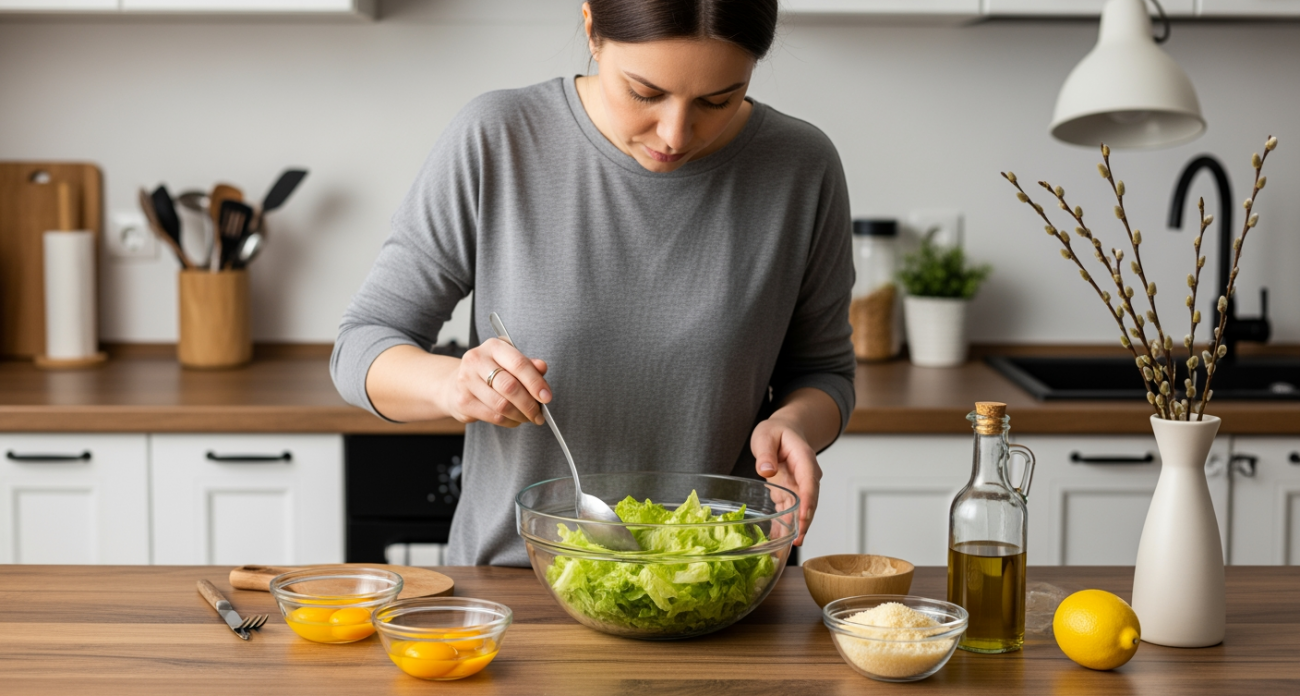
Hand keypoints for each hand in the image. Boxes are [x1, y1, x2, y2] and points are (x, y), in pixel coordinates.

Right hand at [440, 338, 550, 426]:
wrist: (456, 384)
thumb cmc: (489, 372)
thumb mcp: (509, 362)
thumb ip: (527, 365)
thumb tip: (542, 367)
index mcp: (493, 346)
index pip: (518, 364)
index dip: (535, 382)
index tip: (547, 397)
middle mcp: (476, 360)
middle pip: (510, 386)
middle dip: (530, 404)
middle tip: (540, 414)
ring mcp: (466, 381)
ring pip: (502, 405)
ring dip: (520, 415)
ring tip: (529, 417)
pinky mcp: (463, 401)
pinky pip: (493, 416)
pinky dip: (509, 421)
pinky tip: (515, 420)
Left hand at [750, 416, 820, 546]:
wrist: (784, 431)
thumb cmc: (776, 432)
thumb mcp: (765, 435)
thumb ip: (765, 452)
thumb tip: (766, 470)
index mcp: (804, 458)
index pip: (809, 482)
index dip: (808, 500)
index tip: (804, 517)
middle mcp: (806, 475)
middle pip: (810, 500)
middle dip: (805, 520)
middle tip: (797, 539)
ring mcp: (800, 485)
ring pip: (802, 509)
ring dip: (797, 527)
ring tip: (789, 545)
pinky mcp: (791, 493)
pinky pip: (790, 510)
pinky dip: (786, 524)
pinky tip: (779, 539)